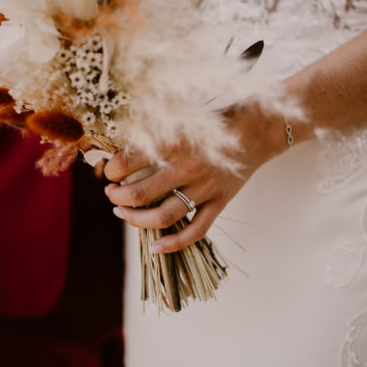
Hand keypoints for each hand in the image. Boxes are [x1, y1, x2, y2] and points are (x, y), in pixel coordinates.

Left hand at [104, 104, 288, 253]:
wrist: (257, 129)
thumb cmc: (214, 122)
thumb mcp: (181, 119)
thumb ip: (153, 134)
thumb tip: (121, 151)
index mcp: (173, 142)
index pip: (126, 162)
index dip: (110, 170)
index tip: (109, 171)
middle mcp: (187, 168)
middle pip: (138, 194)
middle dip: (117, 197)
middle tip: (112, 194)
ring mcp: (204, 189)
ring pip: (161, 217)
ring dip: (135, 219)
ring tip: (122, 213)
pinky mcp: (219, 203)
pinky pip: (195, 231)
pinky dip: (173, 244)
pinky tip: (154, 247)